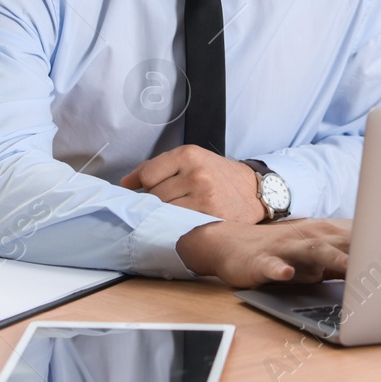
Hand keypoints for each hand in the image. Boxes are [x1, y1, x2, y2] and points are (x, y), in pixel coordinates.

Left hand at [119, 144, 263, 223]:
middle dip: (157, 202)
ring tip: (179, 212)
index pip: (148, 175)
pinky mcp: (210, 218)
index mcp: (189, 155)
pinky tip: (185, 223)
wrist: (255, 191)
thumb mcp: (191, 160)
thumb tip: (125, 184)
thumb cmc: (218, 175)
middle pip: (155, 197)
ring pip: (165, 213)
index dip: (145, 186)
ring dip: (166, 216)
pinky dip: (177, 226)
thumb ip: (156, 167)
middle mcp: (196, 175)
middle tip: (171, 203)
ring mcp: (204, 198)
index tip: (148, 191)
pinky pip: (179, 225)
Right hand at [176, 219, 349, 287]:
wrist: (232, 245)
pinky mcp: (261, 262)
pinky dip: (280, 271)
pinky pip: (271, 267)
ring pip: (314, 252)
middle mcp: (311, 236)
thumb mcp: (321, 254)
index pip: (365, 235)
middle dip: (372, 250)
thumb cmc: (285, 251)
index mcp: (329, 234)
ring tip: (352, 270)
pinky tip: (286, 274)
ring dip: (334, 260)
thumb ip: (351, 257)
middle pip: (347, 242)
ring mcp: (286, 248)